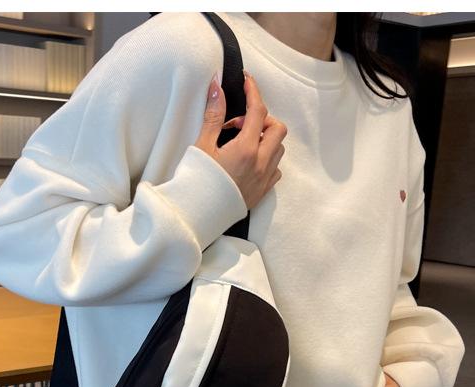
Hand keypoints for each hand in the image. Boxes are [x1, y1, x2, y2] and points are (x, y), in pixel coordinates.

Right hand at [194, 70, 286, 209]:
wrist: (196, 216)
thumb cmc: (196, 183)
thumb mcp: (202, 146)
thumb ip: (213, 116)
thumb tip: (217, 88)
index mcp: (246, 149)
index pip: (258, 110)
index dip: (253, 92)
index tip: (247, 82)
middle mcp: (260, 163)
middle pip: (277, 128)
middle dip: (262, 119)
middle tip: (239, 124)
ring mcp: (264, 179)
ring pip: (278, 148)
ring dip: (265, 139)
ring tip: (242, 142)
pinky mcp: (262, 192)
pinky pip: (275, 169)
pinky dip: (267, 159)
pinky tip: (249, 161)